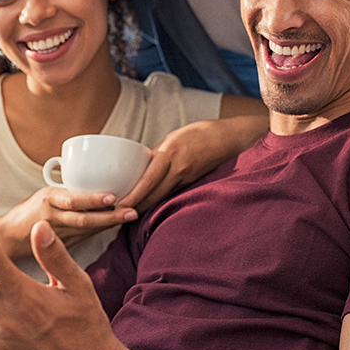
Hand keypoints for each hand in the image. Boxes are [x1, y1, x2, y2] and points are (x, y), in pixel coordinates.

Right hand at [0, 187, 136, 259]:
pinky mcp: (63, 245)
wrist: (10, 237)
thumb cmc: (31, 210)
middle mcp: (53, 216)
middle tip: (130, 211)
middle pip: (84, 218)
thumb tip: (98, 173)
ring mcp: (58, 234)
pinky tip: (115, 225)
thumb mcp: (47, 193)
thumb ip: (68, 191)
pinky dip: (101, 230)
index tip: (112, 197)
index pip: (72, 200)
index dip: (92, 200)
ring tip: (129, 217)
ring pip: (87, 229)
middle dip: (110, 215)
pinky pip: (85, 236)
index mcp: (49, 198)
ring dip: (109, 223)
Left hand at [119, 116, 267, 211]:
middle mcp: (179, 168)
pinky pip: (174, 193)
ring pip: (163, 196)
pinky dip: (162, 200)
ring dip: (147, 206)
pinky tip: (153, 206)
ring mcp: (188, 178)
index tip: (119, 205)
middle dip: (136, 207)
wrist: (230, 138)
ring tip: (131, 214)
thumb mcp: (174, 137)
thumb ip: (158, 153)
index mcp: (170, 153)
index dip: (133, 196)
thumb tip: (141, 167)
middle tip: (119, 215)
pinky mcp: (194, 183)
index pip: (148, 180)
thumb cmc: (200, 133)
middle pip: (154, 194)